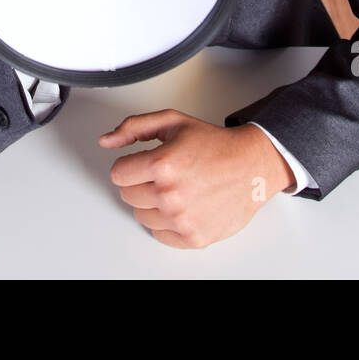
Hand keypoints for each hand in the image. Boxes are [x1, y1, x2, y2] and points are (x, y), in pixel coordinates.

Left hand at [98, 109, 293, 248]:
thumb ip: (134, 127)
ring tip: (175, 189)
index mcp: (164, 164)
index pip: (118, 174)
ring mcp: (182, 219)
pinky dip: (167, 222)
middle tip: (163, 174)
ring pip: (140, 216)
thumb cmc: (215, 145)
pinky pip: (159, 235)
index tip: (144, 163)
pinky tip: (182, 205)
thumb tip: (106, 141)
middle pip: (127, 195)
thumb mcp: (173, 122)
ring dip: (152, 203)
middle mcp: (171, 194)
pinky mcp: (193, 237)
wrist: (252, 166)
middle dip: (140, 182)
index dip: (130, 165)